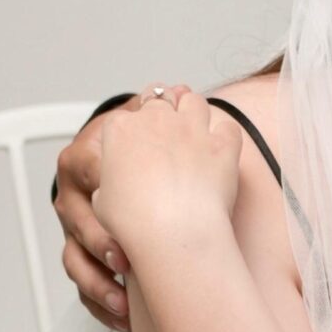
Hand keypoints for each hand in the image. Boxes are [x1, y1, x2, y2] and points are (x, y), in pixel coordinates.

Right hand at [55, 85, 193, 330]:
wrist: (137, 162)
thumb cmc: (149, 148)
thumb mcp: (153, 126)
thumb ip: (165, 117)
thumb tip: (189, 95)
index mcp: (87, 158)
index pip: (86, 176)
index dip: (107, 202)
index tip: (131, 223)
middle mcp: (73, 194)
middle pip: (76, 224)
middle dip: (102, 246)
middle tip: (128, 264)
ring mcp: (74, 228)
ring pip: (73, 262)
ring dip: (99, 286)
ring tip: (127, 304)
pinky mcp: (81, 256)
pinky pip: (81, 287)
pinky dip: (101, 305)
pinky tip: (126, 319)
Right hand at [92, 89, 239, 265]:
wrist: (173, 232)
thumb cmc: (135, 221)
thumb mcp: (103, 203)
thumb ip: (111, 181)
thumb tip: (118, 185)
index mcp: (120, 129)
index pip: (125, 115)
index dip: (133, 127)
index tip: (138, 139)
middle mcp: (156, 119)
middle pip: (160, 99)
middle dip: (164, 112)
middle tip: (167, 131)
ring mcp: (192, 128)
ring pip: (194, 101)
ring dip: (193, 111)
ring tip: (193, 130)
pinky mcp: (222, 144)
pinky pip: (228, 128)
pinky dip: (225, 137)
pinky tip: (220, 150)